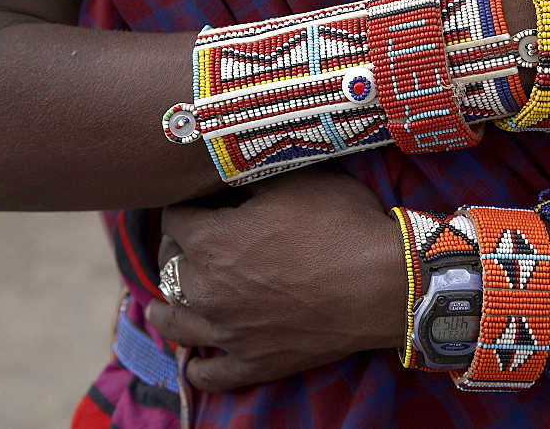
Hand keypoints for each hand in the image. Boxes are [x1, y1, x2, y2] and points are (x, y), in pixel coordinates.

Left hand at [146, 169, 405, 391]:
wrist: (383, 284)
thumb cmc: (341, 224)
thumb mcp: (297, 180)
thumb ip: (251, 178)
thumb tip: (228, 176)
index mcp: (211, 240)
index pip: (174, 219)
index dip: (186, 207)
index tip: (199, 204)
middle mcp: (207, 289)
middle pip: (168, 269)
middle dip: (175, 252)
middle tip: (189, 244)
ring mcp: (227, 332)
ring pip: (174, 323)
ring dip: (167, 309)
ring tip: (167, 303)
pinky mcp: (253, 363)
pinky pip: (209, 374)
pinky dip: (197, 366)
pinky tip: (195, 359)